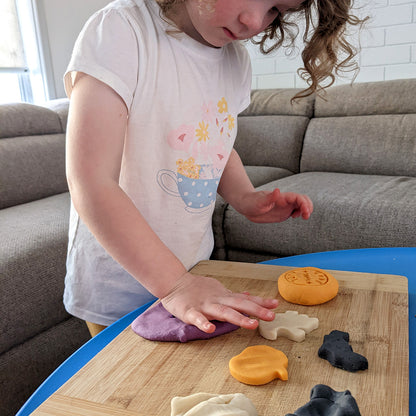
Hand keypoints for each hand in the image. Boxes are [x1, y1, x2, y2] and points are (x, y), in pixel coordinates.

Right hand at [160, 272, 277, 332]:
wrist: (173, 282)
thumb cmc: (197, 288)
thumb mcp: (218, 290)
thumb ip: (234, 295)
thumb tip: (250, 295)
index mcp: (224, 297)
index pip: (245, 300)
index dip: (260, 302)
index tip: (275, 305)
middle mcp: (217, 300)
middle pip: (239, 305)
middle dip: (256, 310)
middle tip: (272, 316)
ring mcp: (204, 306)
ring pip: (223, 312)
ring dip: (238, 318)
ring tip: (252, 324)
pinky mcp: (190, 312)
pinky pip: (197, 319)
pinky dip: (204, 323)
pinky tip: (211, 329)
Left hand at [240, 188, 312, 223]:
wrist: (245, 205)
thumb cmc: (251, 202)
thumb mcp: (259, 201)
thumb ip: (269, 197)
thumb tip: (277, 190)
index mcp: (281, 197)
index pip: (298, 198)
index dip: (305, 204)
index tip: (305, 213)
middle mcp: (285, 201)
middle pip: (303, 199)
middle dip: (308, 206)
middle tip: (305, 216)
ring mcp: (285, 206)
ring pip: (301, 205)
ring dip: (306, 210)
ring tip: (303, 217)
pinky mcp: (283, 212)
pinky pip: (296, 211)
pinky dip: (300, 213)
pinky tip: (295, 217)